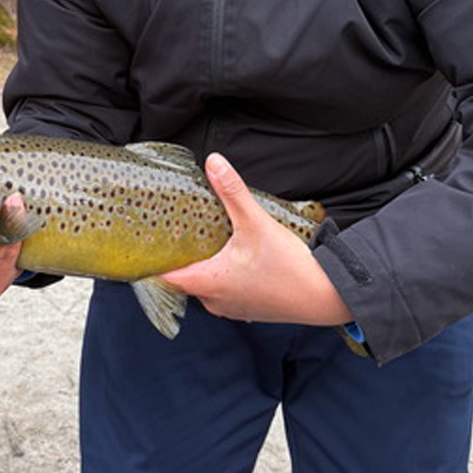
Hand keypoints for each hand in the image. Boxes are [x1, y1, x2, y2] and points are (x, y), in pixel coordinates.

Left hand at [161, 153, 351, 326]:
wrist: (325, 296)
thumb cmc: (289, 266)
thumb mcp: (256, 223)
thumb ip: (232, 192)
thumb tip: (214, 162)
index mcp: (208, 283)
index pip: (165, 278)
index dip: (153, 262)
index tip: (147, 246)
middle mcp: (215, 301)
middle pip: (184, 281)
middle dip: (181, 260)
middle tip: (177, 235)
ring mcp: (233, 309)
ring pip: (206, 288)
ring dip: (205, 269)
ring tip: (204, 245)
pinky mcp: (250, 310)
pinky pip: (225, 294)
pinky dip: (224, 278)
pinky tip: (234, 260)